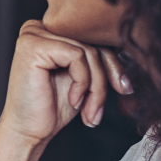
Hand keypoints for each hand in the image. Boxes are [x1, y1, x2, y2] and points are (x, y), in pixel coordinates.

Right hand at [0, 20, 129, 146]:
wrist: (28, 133)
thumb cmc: (50, 108)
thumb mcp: (82, 78)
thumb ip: (97, 57)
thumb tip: (132, 48)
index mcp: (48, 31)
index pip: (93, 37)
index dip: (113, 64)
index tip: (124, 89)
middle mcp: (38, 27)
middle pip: (92, 43)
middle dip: (105, 79)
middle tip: (100, 108)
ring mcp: (33, 35)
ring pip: (88, 52)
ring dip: (96, 87)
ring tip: (89, 110)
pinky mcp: (33, 46)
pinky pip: (77, 56)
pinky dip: (82, 83)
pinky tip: (73, 100)